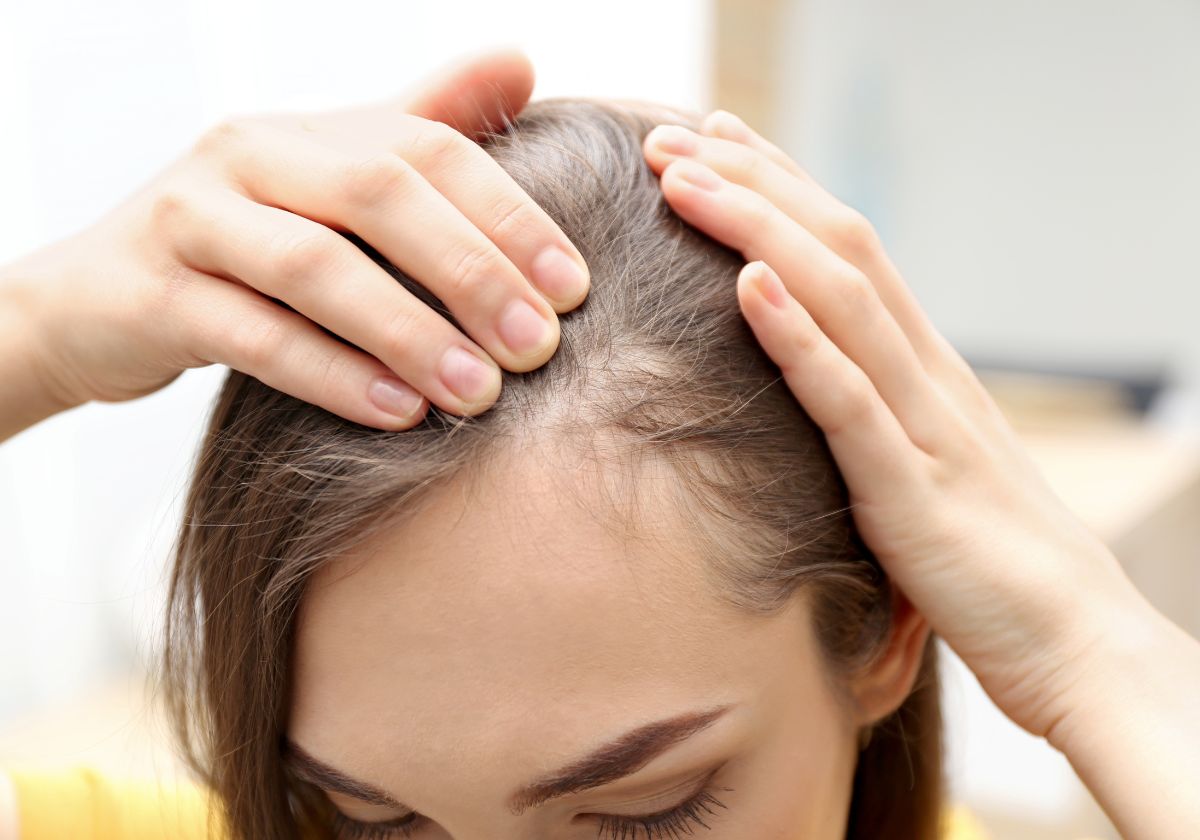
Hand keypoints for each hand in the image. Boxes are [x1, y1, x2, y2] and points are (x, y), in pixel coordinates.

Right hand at [1, 48, 588, 433]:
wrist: (96, 299)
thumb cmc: (245, 245)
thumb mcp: (330, 182)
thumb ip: (422, 127)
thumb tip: (522, 61)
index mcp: (308, 129)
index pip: (428, 150)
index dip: (510, 216)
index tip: (577, 290)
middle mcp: (249, 155)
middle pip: (378, 195)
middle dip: (471, 272)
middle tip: (539, 349)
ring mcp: (192, 220)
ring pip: (315, 267)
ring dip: (410, 331)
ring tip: (480, 392)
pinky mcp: (152, 294)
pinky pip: (252, 334)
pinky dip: (332, 374)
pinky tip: (397, 413)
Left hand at [641, 113, 1145, 741]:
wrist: (1076, 640)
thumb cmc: (990, 560)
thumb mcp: (925, 465)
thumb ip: (875, 416)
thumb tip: (813, 386)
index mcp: (924, 368)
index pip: (848, 250)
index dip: (781, 188)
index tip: (715, 142)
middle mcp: (926, 375)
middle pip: (837, 249)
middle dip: (752, 184)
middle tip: (673, 137)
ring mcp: (923, 426)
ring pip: (839, 301)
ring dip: (757, 231)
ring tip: (685, 179)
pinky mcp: (913, 492)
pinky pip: (848, 400)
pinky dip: (797, 338)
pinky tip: (749, 286)